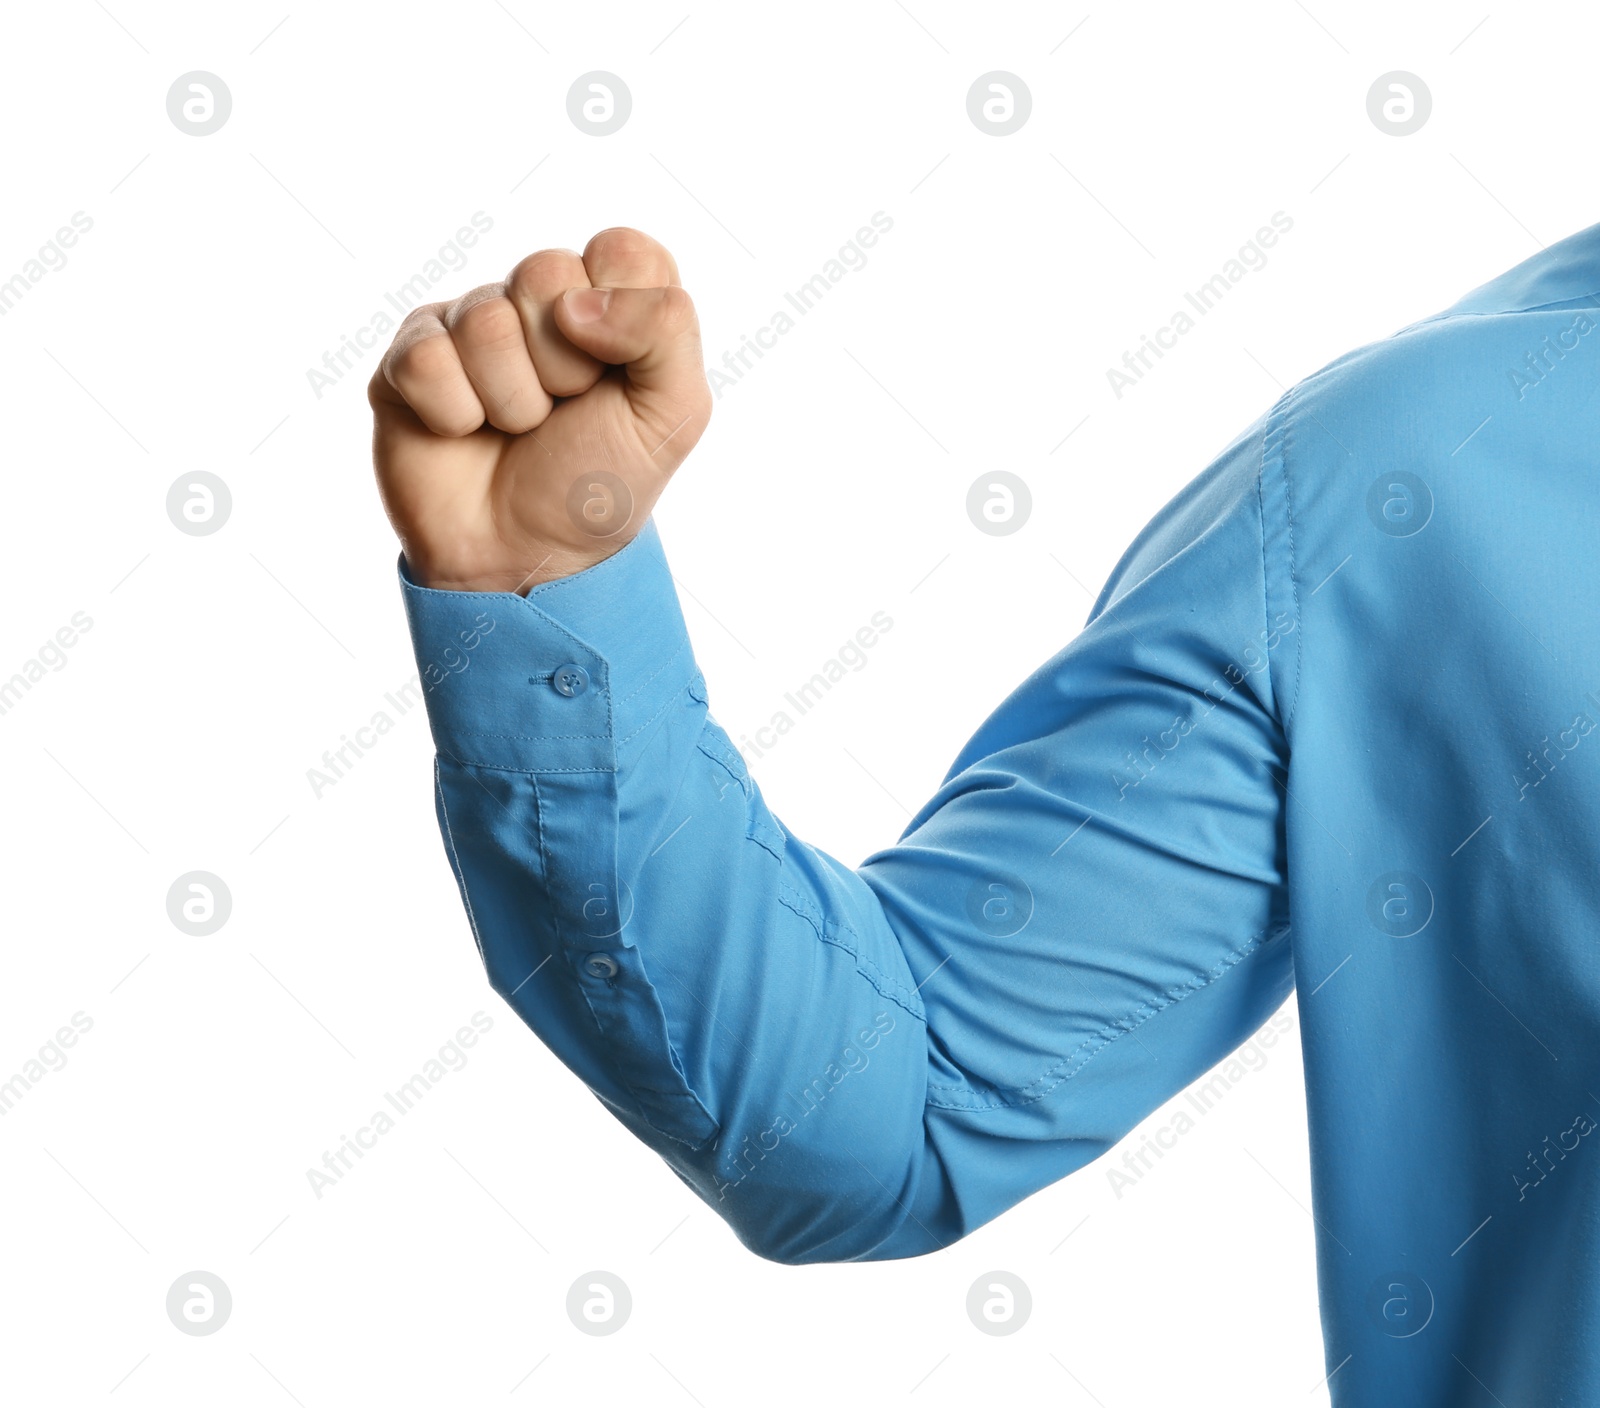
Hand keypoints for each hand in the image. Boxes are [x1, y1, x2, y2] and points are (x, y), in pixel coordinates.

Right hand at [368, 227, 711, 592]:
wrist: (527, 556)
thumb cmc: (598, 483)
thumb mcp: (674, 415)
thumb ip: (667, 329)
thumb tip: (574, 303)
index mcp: (608, 303)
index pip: (621, 251)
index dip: (623, 317)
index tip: (615, 376)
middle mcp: (538, 303)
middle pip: (546, 272)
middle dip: (564, 364)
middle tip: (562, 411)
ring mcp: (469, 326)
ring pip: (486, 321)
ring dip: (512, 401)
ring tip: (516, 430)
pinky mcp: (410, 359)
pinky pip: (426, 358)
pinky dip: (454, 415)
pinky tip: (464, 434)